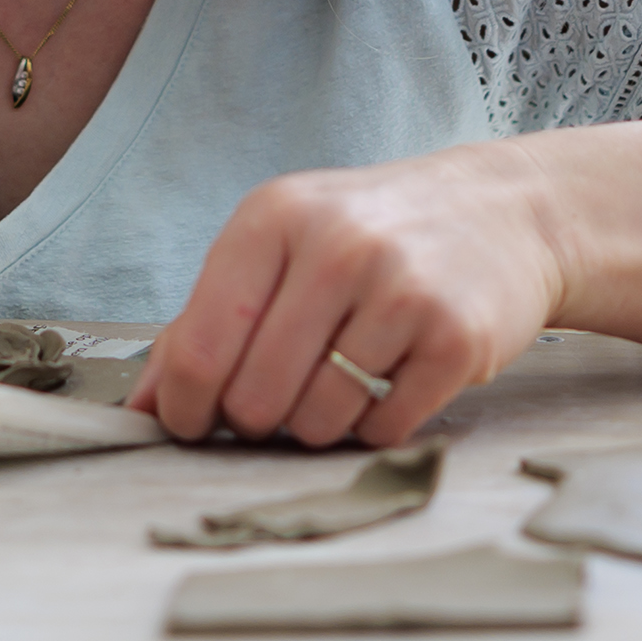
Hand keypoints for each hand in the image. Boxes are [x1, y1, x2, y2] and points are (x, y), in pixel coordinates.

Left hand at [129, 141, 565, 446]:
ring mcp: (403, 291)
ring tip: (340, 377)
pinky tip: (386, 381)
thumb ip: (202, 321)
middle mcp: (337, 247)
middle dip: (256, 419)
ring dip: (318, 424)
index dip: (184, 406)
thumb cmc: (368, 236)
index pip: (198, 347)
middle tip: (277, 398)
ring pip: (319, 421)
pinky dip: (375, 424)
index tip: (191, 421)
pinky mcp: (457, 338)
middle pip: (255, 398)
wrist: (500, 213)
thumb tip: (141, 407)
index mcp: (274, 218)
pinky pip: (383, 428)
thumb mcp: (279, 247)